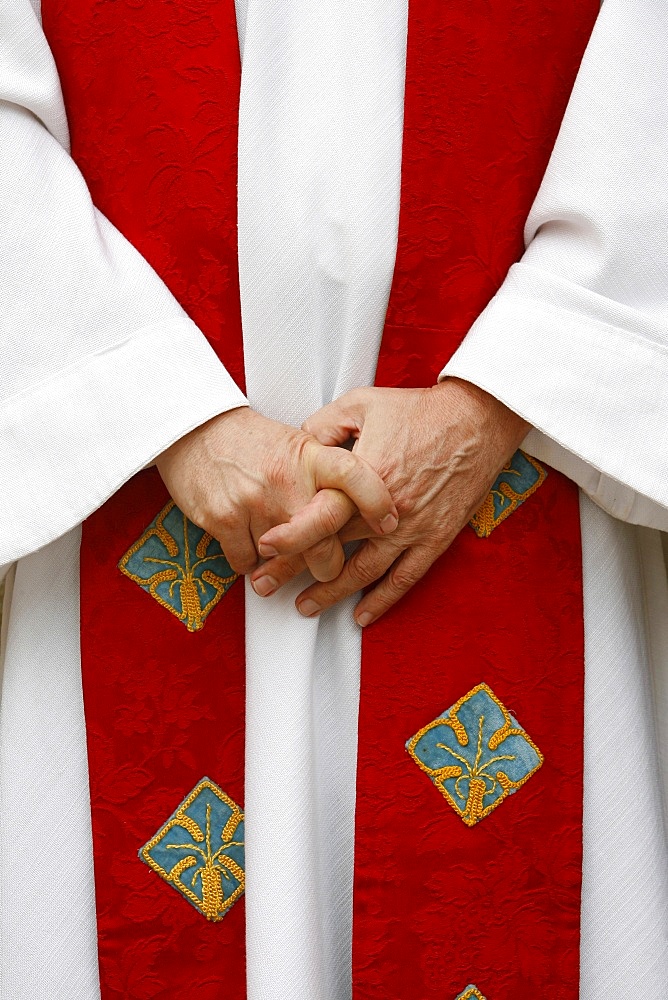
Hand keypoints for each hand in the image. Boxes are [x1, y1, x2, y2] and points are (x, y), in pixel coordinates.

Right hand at [155, 407, 398, 581]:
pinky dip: (250, 563)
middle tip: (326, 563)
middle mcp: (285, 480)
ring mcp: (254, 502)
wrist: (194, 431)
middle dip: (329, 563)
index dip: (377, 501)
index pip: (354, 475)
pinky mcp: (224, 521)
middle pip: (326, 542)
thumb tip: (365, 503)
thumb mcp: (299, 442)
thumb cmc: (252, 441)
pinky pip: (248, 564)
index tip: (390, 521)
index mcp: (309, 455)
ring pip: (288, 560)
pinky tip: (249, 543)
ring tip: (279, 548)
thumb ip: (329, 471)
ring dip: (285, 564)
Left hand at [252, 380, 529, 622]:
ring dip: (331, 594)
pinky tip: (361, 616)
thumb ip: (322, 425)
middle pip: (332, 549)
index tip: (262, 548)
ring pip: (364, 572)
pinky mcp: (435, 538)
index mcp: (364, 477)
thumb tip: (296, 446)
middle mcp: (385, 511)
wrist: (478, 420)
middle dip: (293, 571)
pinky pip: (406, 578)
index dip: (289, 536)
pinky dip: (382, 601)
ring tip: (303, 607)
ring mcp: (412, 529)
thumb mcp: (361, 404)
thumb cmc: (419, 410)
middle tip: (264, 585)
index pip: (318, 516)